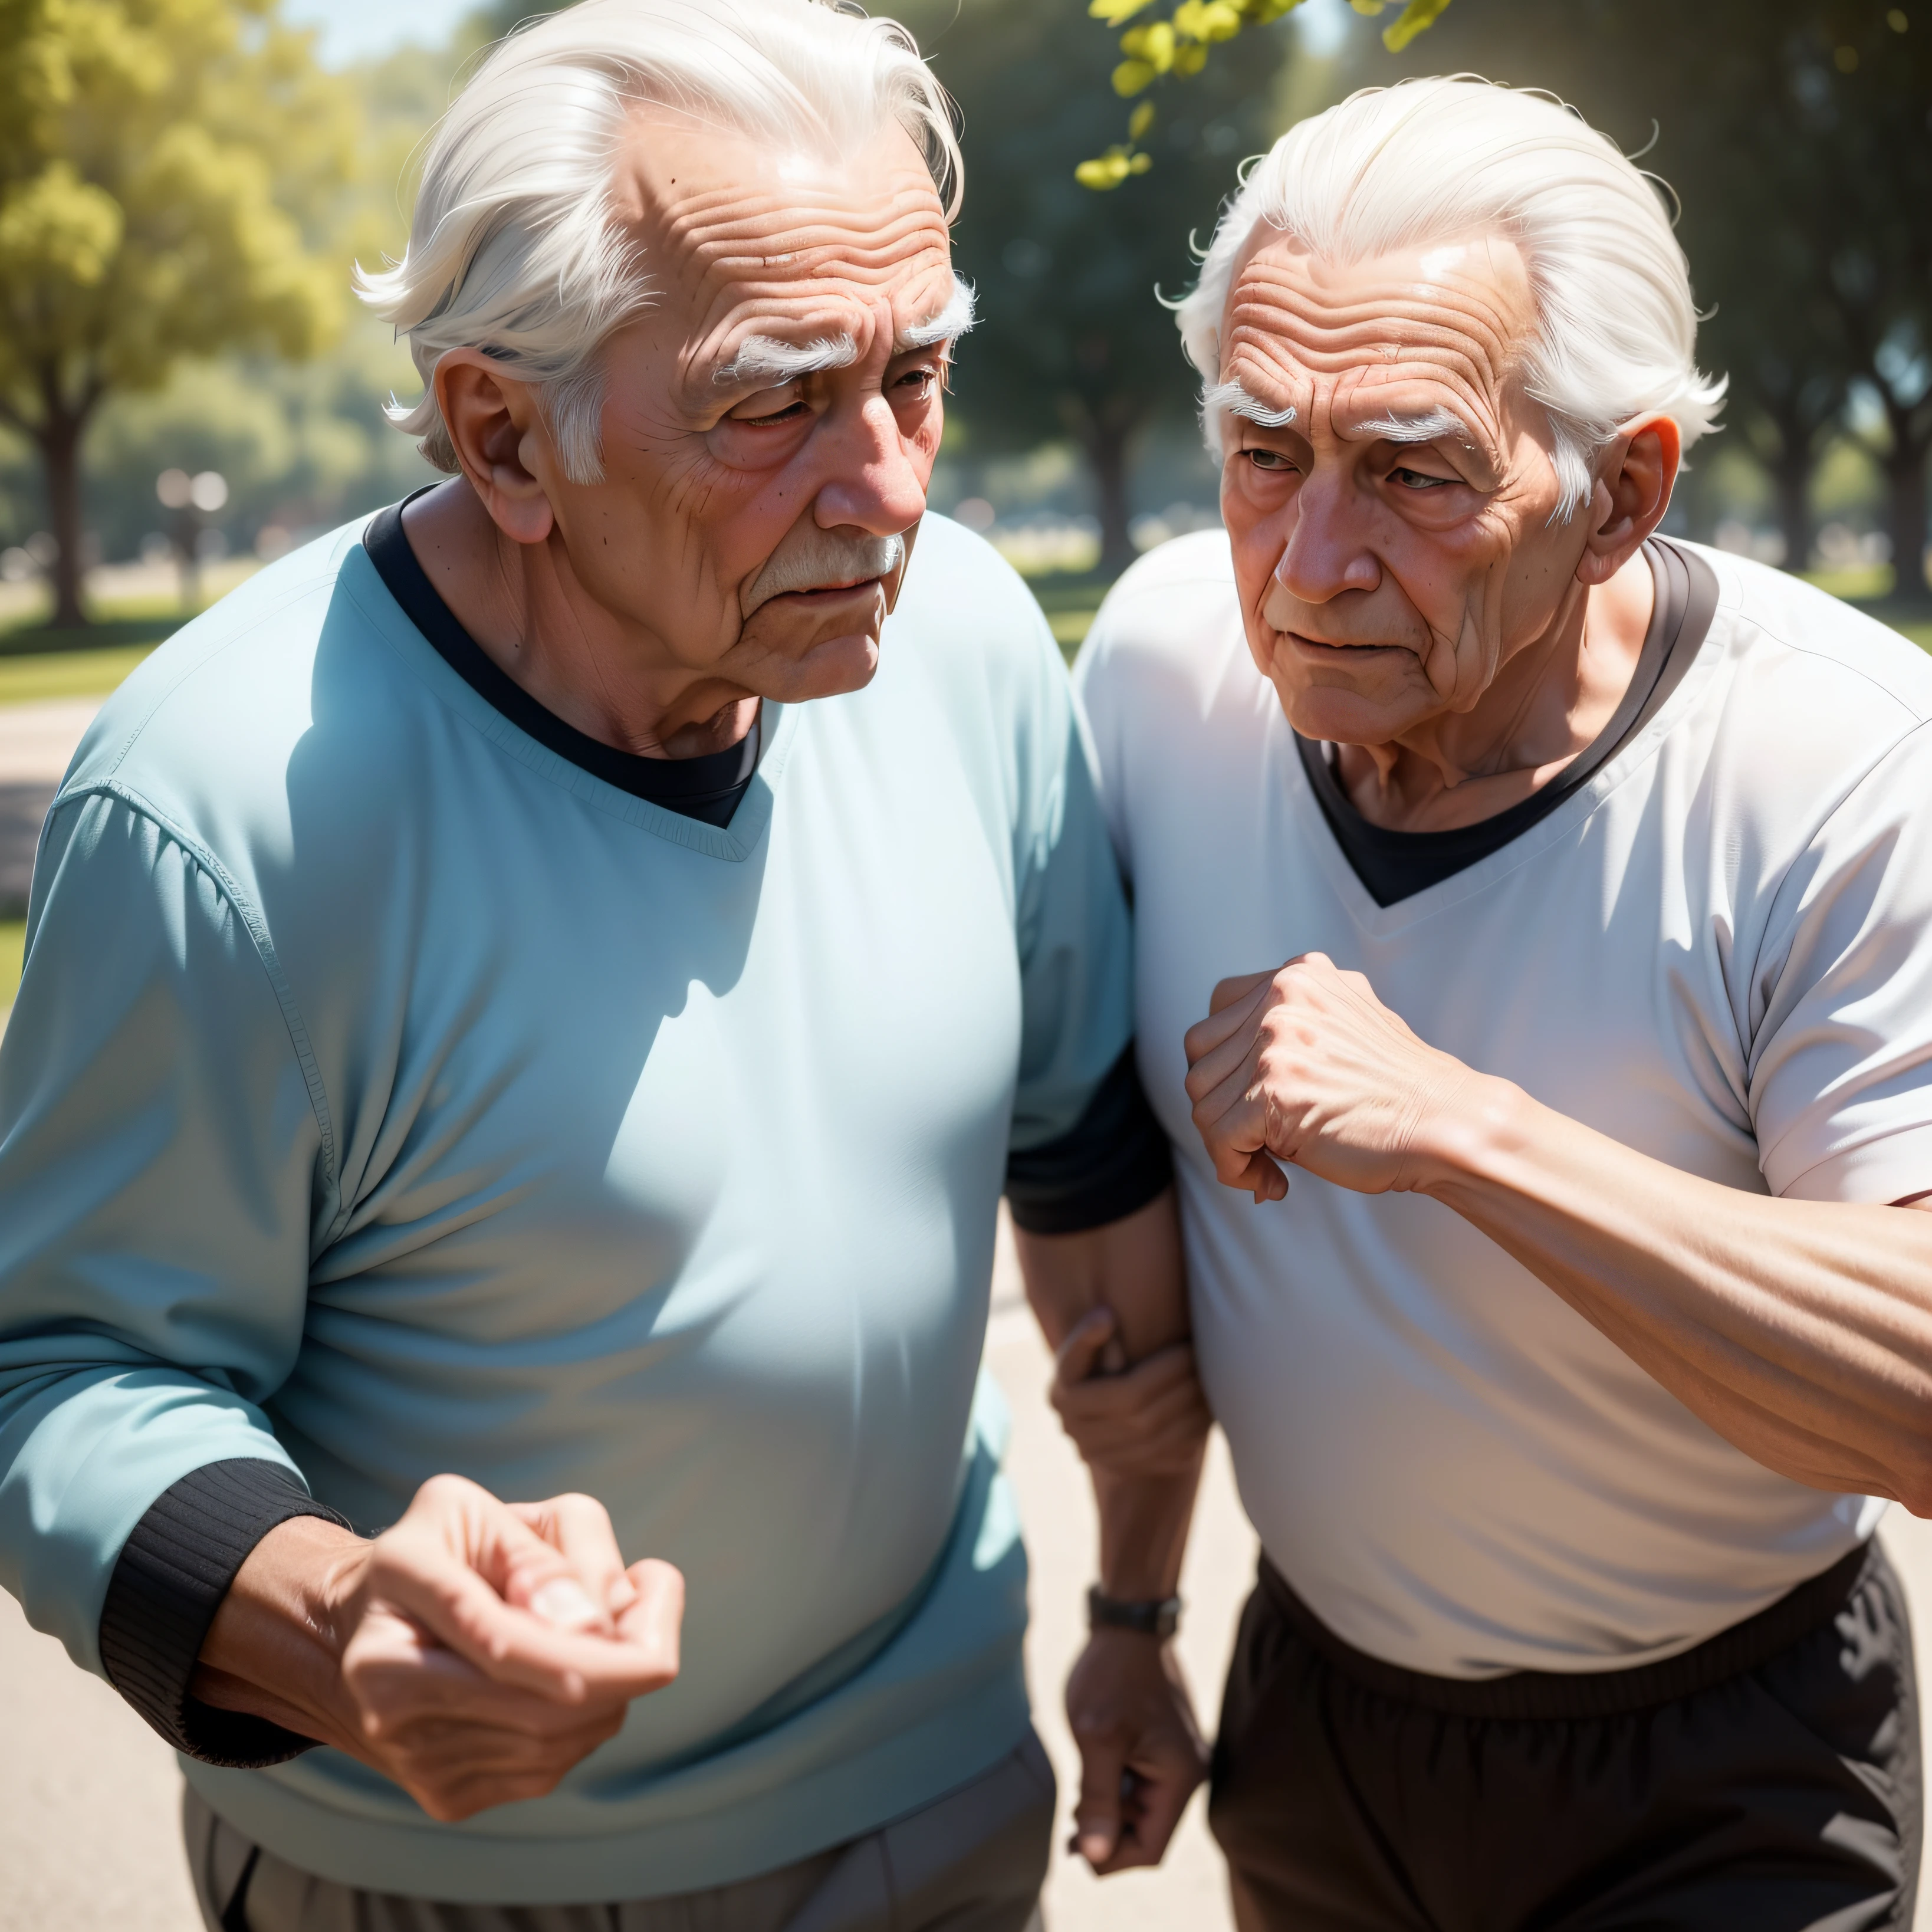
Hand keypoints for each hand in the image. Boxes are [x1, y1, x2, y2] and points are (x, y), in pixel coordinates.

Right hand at [193, 1474, 682, 1821]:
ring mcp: (417, 1758)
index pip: (510, 1643)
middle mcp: (391, 1698)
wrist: (353, 1631)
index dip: (602, 1636)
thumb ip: (536, 1552)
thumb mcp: (466, 1508)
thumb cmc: (430, 1554)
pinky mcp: (446, 1796)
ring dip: (613, 1680)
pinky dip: (587, 1714)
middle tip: (654, 1591)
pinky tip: (570, 1664)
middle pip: (552, 1706)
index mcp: (393, 1607)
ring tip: (600, 1619)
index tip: (660, 1583)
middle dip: (629, 1656)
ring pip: (565, 1738)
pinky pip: (552, 1763)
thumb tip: (589, 1622)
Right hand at [1052, 1308, 1211, 1479]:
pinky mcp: (1129, 1472)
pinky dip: (1194, 1435)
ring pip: (1160, 1444)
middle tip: (1206, 1365)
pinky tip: (1207, 1409)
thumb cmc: (1088, 1366)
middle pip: (1145, 1421)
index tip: (1189, 1348)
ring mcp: (1105, 1461)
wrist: (1091, 1412)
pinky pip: (1170, 1460)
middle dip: (1182, 1391)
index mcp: (1067, 1402)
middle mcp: (1081, 1438)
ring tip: (1212, 1384)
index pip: (1126, 1394)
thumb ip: (1087, 1334)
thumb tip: (1106, 1316)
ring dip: (1193, 1414)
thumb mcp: (1078, 1350)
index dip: (1163, 1373)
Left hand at [1065, 1629, 1207, 1873]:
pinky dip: (1116, 1789)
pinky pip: (1141, 1786)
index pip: (1151, 1849)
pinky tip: (1092, 1773)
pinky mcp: (1163, 1748)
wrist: (1127, 1623)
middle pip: (1148, 1834)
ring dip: (1110, 1811)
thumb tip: (1095, 1854)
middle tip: (1069, 1823)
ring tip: (1078, 1794)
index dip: (1112, 1859)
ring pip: (1142, 1811)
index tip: (1074, 1849)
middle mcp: (1188, 1774)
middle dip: (1109, 1835)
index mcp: (1181, 1778)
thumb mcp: (1096, 1738)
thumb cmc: (1111, 1675)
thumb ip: (1097, 1799)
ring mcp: (1177, 1760)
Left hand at [1183, 953, 1479, 1201]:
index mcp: (1297, 977)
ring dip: (1228, 1144)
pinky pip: (1217, 1140)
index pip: (1216, 1012)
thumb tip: (1228, 1052)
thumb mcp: (1343, 1020)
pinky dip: (1235, 1171)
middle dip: (1221, 1107)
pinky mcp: (1274, 1094)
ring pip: (1201, 1102)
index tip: (1247, 1095)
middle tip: (1257, 1137)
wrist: (1443, 1123)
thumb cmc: (1397, 1087)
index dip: (1222, 1062)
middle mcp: (1280, 1001)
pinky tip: (1272, 1183)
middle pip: (1199, 1061)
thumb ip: (1291, 1019)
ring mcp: (1275, 1045)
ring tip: (1270, 1162)